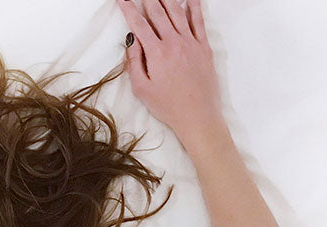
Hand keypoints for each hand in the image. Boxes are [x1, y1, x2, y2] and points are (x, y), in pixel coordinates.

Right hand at [117, 0, 222, 136]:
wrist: (198, 115)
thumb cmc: (168, 106)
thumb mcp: (141, 88)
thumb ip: (134, 62)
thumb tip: (132, 41)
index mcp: (157, 53)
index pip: (139, 24)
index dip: (128, 10)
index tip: (122, 0)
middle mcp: (174, 43)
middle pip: (158, 13)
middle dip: (148, 0)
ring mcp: (191, 43)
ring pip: (178, 13)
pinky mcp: (204, 48)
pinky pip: (199, 22)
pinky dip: (194, 7)